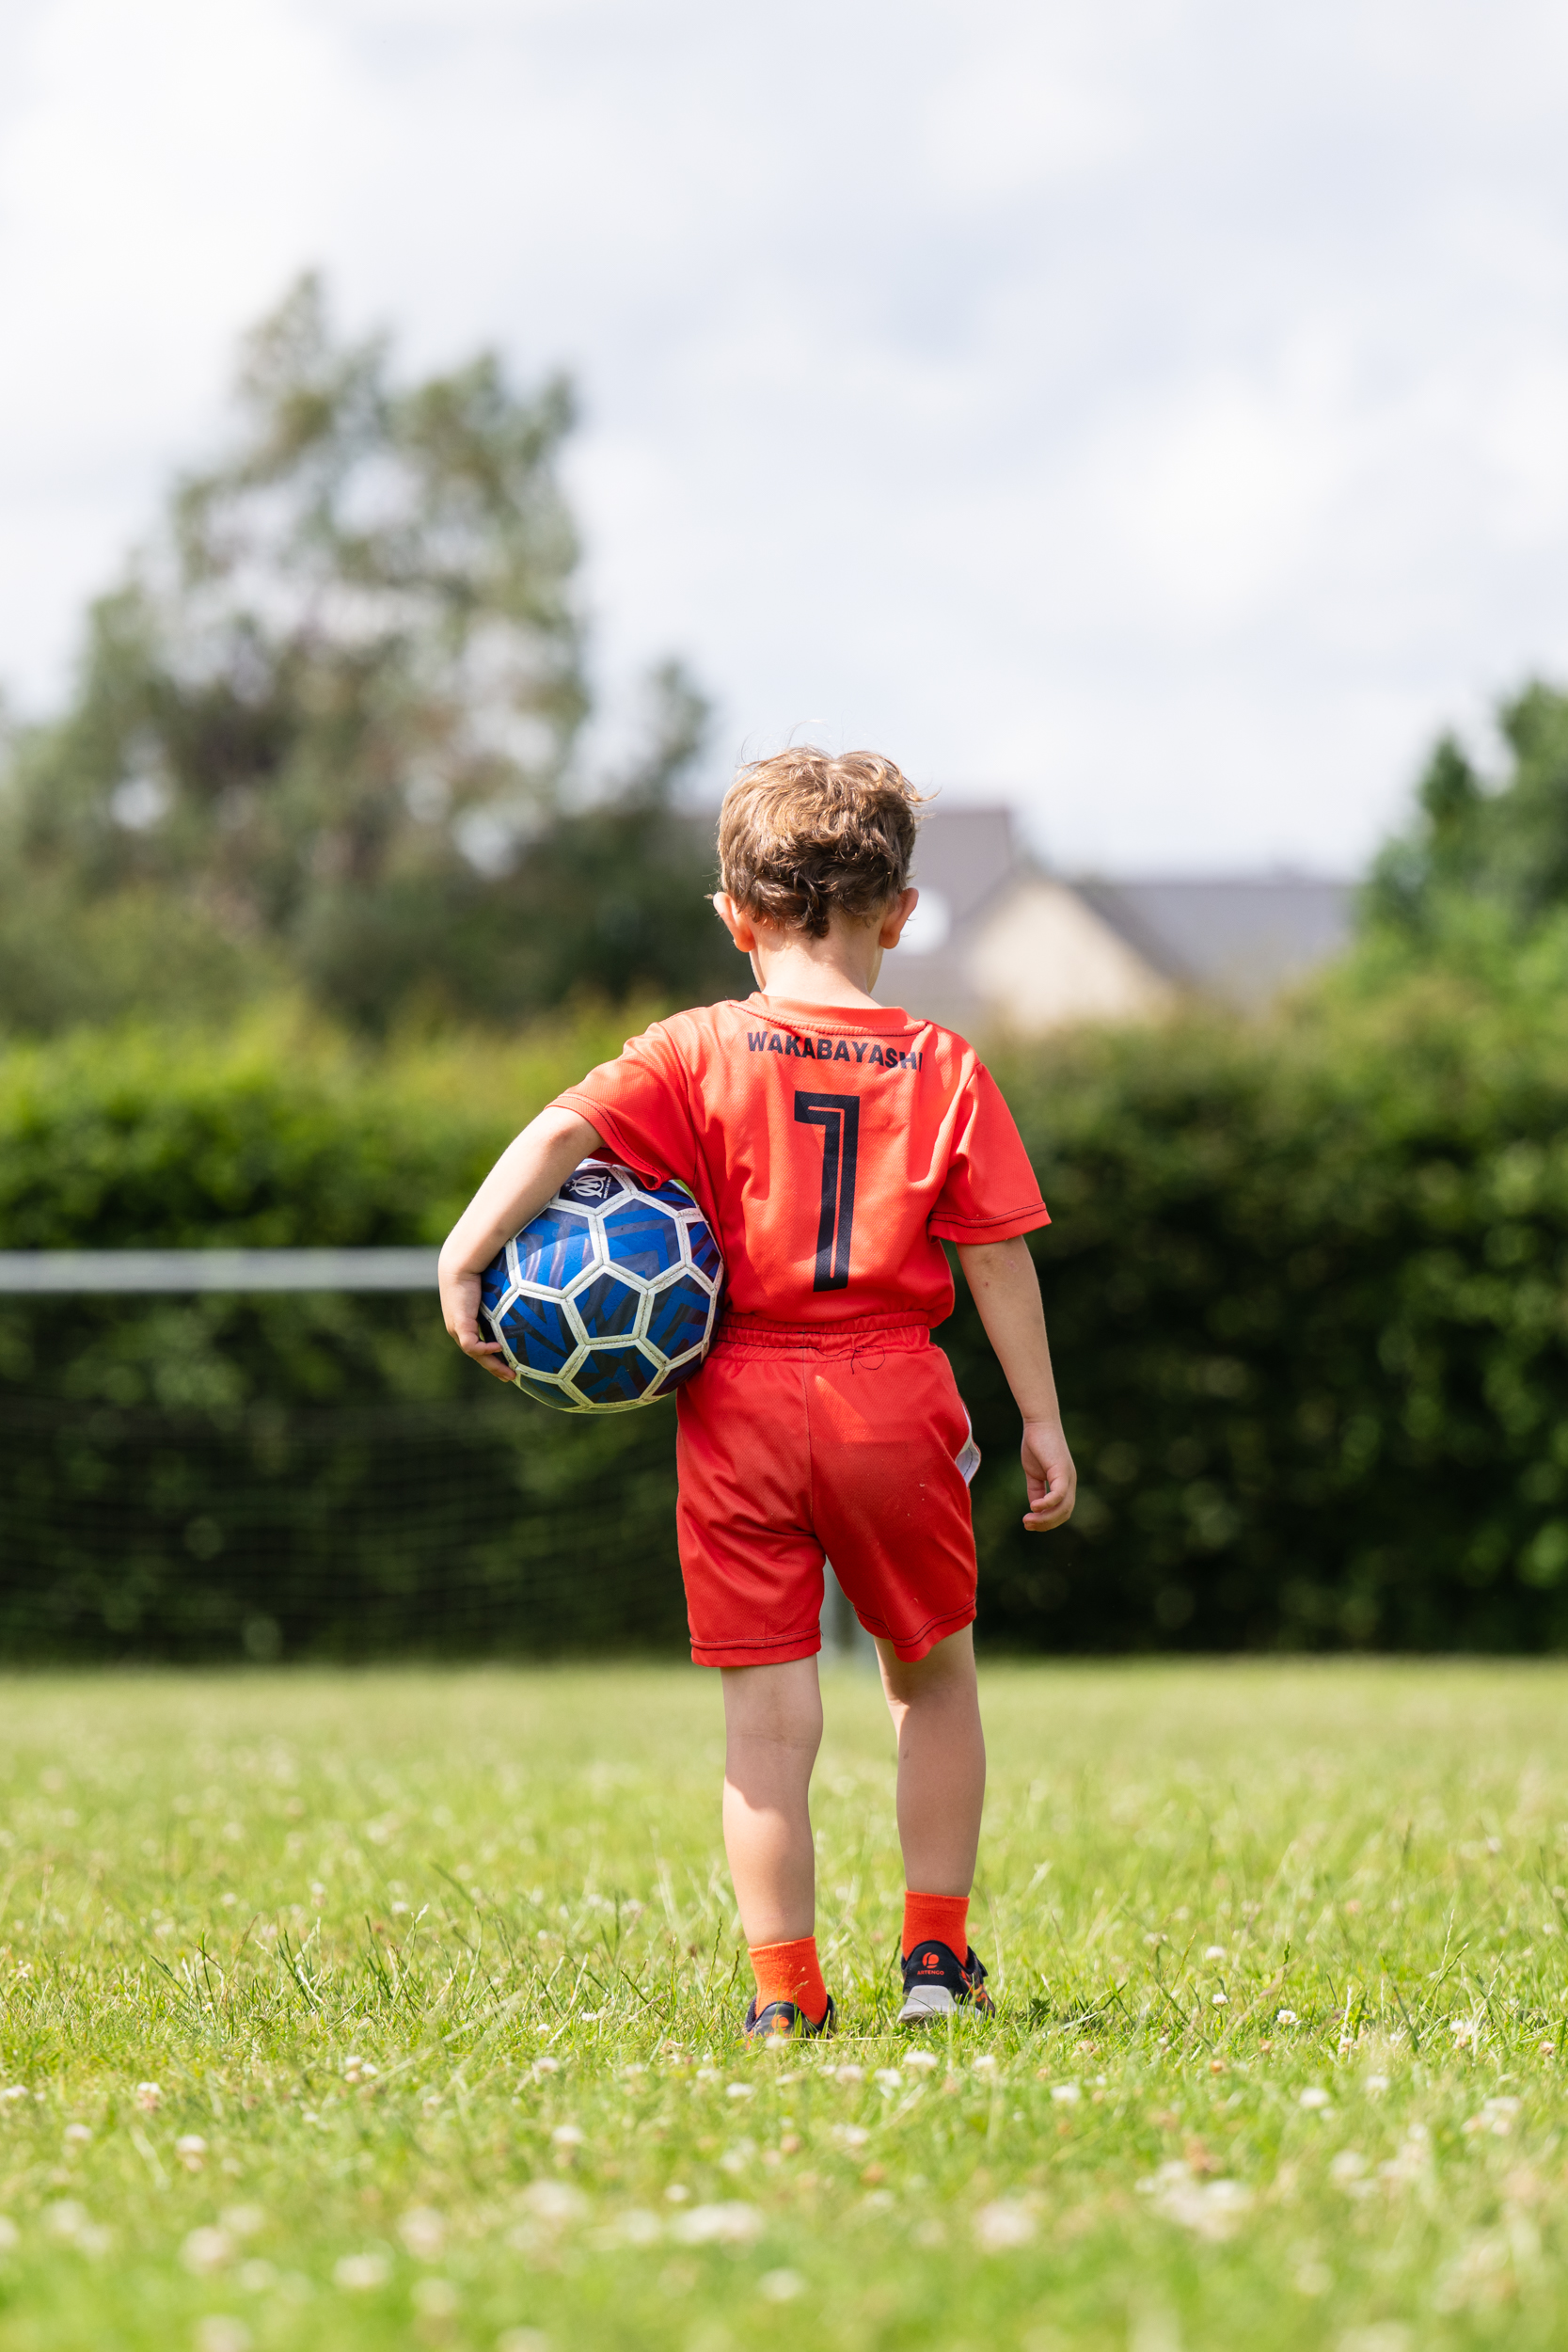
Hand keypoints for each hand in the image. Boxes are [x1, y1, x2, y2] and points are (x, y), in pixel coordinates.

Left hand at [440, 1264, 515, 1384]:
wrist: (460, 1263)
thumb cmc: (480, 1270)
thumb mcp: (494, 1289)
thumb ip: (507, 1297)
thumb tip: (530, 1293)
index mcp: (466, 1322)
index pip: (479, 1346)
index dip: (494, 1357)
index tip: (510, 1365)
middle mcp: (459, 1329)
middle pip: (478, 1355)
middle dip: (496, 1368)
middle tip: (512, 1377)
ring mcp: (457, 1329)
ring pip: (476, 1355)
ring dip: (494, 1365)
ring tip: (510, 1373)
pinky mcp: (459, 1326)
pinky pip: (472, 1346)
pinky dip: (486, 1349)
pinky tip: (500, 1348)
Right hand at [1021, 1419, 1074, 1530]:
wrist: (1038, 1423)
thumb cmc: (1036, 1445)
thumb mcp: (1034, 1473)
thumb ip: (1035, 1490)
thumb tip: (1035, 1508)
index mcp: (1065, 1484)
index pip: (1061, 1511)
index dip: (1046, 1521)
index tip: (1028, 1523)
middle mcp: (1070, 1482)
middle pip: (1064, 1513)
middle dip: (1045, 1524)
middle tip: (1027, 1525)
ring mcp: (1068, 1477)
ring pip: (1063, 1507)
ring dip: (1045, 1518)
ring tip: (1028, 1519)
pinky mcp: (1062, 1470)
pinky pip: (1059, 1494)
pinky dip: (1047, 1504)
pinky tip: (1033, 1507)